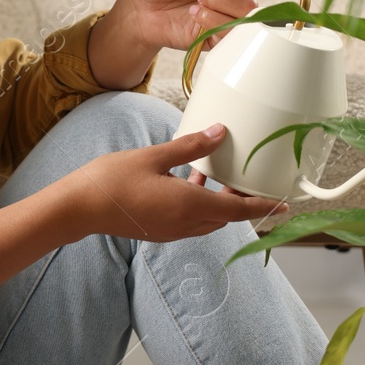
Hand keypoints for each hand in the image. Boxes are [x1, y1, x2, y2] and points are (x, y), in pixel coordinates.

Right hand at [64, 123, 290, 242]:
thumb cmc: (112, 180)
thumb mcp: (154, 156)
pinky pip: (191, 220)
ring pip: (209, 220)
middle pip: (226, 217)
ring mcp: (171, 231)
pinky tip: (188, 181)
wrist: (79, 207)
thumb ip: (190, 146)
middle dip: (241, 201)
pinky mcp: (159, 230)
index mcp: (188, 205)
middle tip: (247, 178)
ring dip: (219, 203)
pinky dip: (200, 205)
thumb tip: (220, 133)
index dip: (263, 206)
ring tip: (216, 176)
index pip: (237, 209)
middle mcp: (184, 224)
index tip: (285, 204)